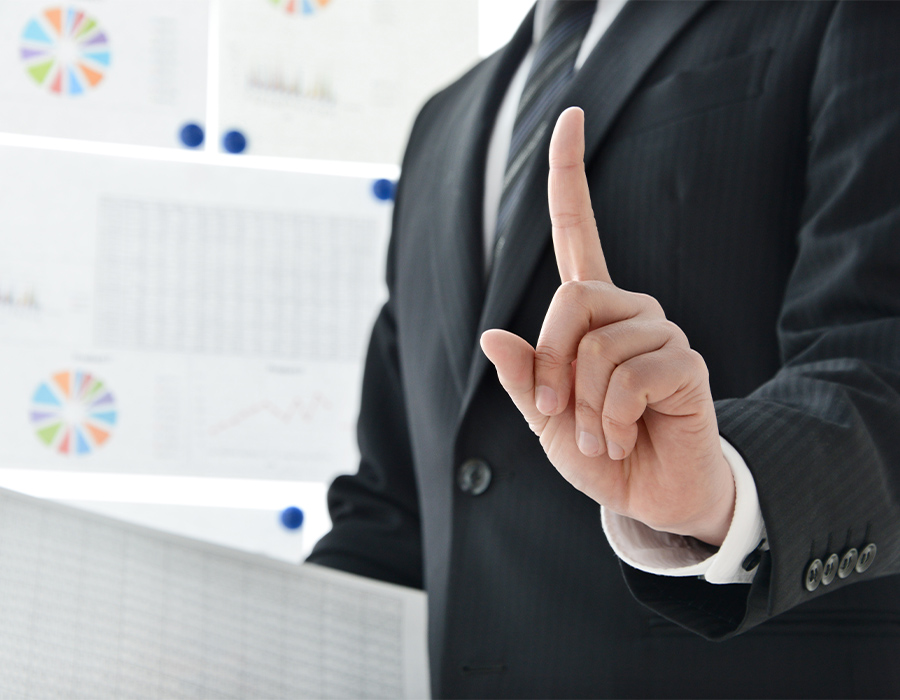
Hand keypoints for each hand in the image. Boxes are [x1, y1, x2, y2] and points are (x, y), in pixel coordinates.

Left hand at [480, 107, 734, 545]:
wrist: (649, 495)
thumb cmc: (598, 450)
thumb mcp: (544, 417)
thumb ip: (522, 379)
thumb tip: (490, 335)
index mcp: (590, 314)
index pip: (579, 230)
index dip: (570, 175)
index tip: (573, 114)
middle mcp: (629, 310)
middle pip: (569, 299)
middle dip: (550, 366)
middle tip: (559, 414)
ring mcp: (660, 333)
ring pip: (596, 346)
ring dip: (581, 407)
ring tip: (599, 435)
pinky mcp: (686, 364)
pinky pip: (627, 377)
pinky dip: (608, 419)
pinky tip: (622, 437)